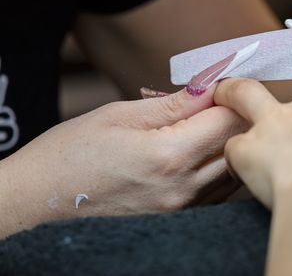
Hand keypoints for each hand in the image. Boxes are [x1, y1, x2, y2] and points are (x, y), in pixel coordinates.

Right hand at [0, 85, 246, 236]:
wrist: (44, 195)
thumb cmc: (74, 150)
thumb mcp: (122, 114)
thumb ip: (175, 103)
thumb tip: (211, 84)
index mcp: (168, 155)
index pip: (228, 120)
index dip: (230, 96)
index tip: (220, 85)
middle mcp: (183, 186)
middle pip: (238, 144)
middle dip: (236, 116)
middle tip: (217, 100)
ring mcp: (183, 206)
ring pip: (234, 168)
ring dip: (230, 140)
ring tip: (207, 123)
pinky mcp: (180, 216)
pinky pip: (220, 189)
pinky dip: (220, 164)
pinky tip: (201, 150)